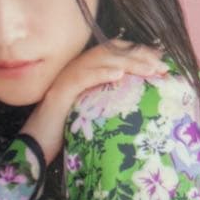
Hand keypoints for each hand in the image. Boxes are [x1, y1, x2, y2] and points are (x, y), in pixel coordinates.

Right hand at [23, 38, 167, 164]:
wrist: (36, 148)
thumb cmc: (66, 134)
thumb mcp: (95, 114)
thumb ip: (111, 101)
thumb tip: (141, 99)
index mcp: (85, 71)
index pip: (115, 51)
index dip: (139, 53)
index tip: (162, 63)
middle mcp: (76, 69)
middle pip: (111, 52)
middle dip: (140, 56)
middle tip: (163, 67)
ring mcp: (66, 78)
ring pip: (100, 61)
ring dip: (128, 63)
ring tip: (150, 70)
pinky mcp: (59, 92)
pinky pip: (82, 78)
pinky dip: (101, 74)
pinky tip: (119, 76)